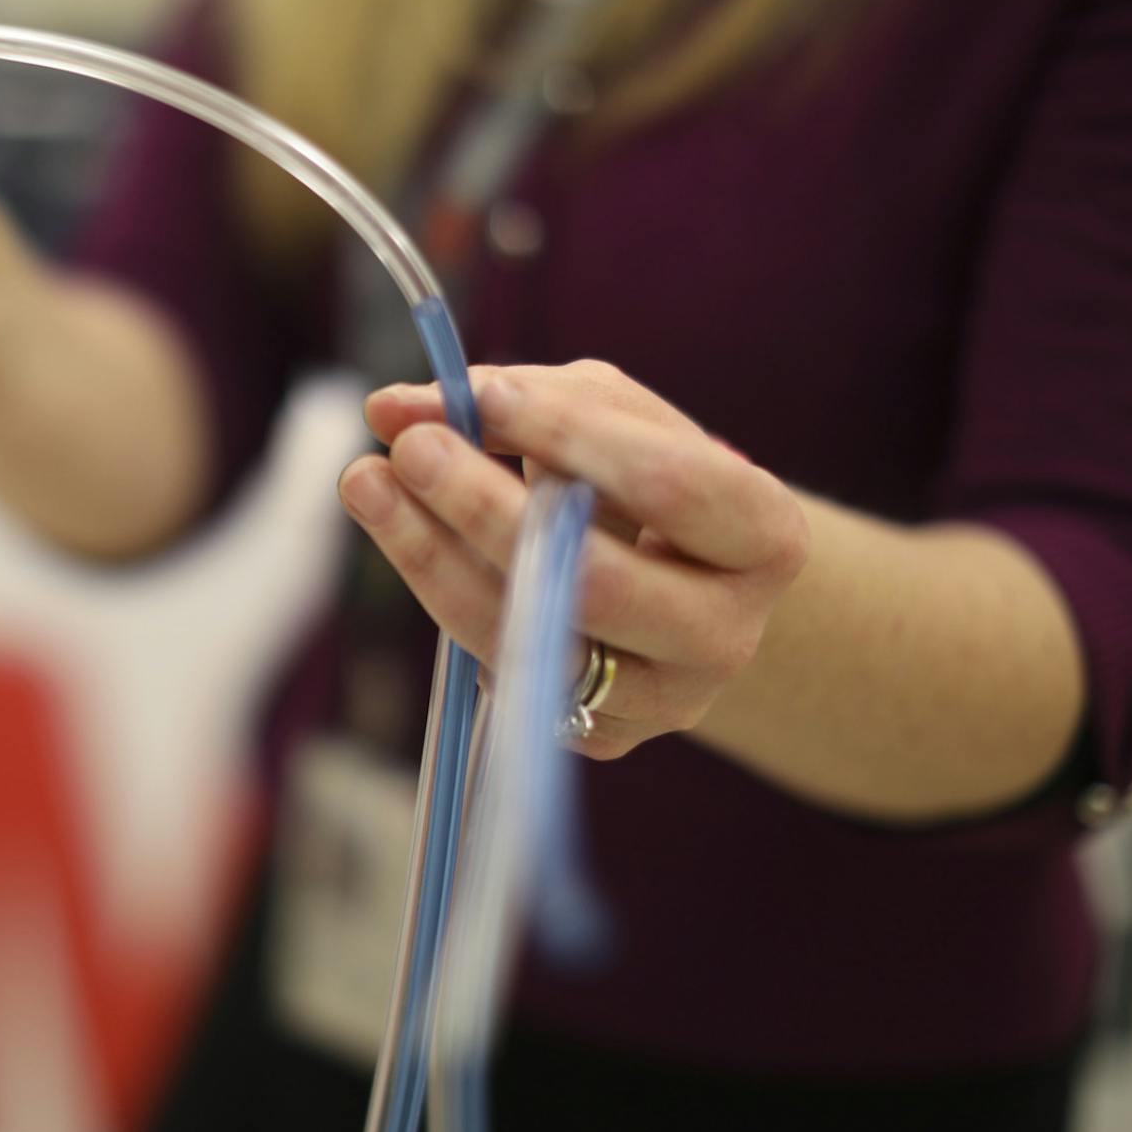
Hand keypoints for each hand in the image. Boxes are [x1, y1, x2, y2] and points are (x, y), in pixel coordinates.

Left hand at [340, 360, 809, 758]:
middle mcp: (727, 633)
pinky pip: (506, 669)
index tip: (481, 395)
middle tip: (409, 447)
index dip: (571, 438)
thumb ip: (515, 402)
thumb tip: (394, 405)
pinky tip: (410, 542)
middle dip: (488, 508)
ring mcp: (664, 700)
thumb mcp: (607, 423)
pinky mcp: (600, 736)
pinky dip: (449, 598)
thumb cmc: (646, 489)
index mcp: (763, 536)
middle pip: (596, 580)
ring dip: (433, 555)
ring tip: (367, 484)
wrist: (691, 596)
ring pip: (533, 637)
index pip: (667, 485)